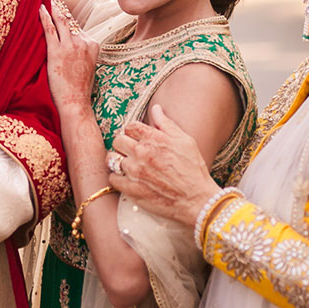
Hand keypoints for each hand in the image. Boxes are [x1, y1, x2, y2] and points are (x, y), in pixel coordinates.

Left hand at [37, 0, 97, 109]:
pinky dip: (45, 17)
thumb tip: (73, 46)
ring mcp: (70, 46)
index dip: (69, 17)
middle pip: (70, 20)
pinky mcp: (57, 51)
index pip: (78, 27)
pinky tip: (40, 8)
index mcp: (93, 44)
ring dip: (53, 7)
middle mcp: (84, 42)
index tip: (62, 7)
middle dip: (61, 7)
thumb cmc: (79, 88)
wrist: (75, 101)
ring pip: (61, 20)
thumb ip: (83, 52)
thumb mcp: (88, 66)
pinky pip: (50, 29)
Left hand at [108, 105, 220, 222]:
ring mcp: (135, 171)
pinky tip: (128, 180)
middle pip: (118, 140)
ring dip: (118, 161)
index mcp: (154, 138)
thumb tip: (155, 108)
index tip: (137, 138)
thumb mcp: (185, 141)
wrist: (196, 199)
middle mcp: (141, 153)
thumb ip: (167, 124)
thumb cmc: (193, 169)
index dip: (133, 132)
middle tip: (131, 152)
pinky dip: (118, 178)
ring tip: (128, 166)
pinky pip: (113, 178)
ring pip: (112, 159)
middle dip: (123, 144)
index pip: (130, 126)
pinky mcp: (131, 189)